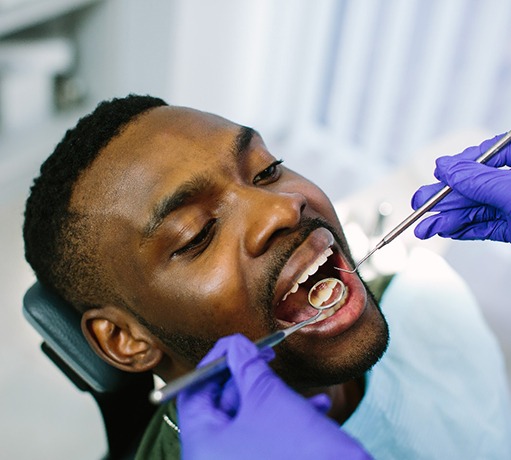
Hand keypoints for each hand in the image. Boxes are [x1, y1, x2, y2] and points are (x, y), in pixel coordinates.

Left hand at [177, 334, 371, 459]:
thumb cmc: (299, 452)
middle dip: (248, 377)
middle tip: (265, 356)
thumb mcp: (268, 398)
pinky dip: (287, 417)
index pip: (193, 392)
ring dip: (275, 396)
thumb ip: (246, 365)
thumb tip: (235, 345)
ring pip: (248, 417)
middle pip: (221, 403)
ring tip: (298, 387)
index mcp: (203, 445)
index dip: (214, 363)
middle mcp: (214, 458)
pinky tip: (316, 406)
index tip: (235, 345)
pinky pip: (265, 434)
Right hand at [412, 134, 510, 241]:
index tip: (439, 172)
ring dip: (449, 219)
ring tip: (425, 227)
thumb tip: (448, 167)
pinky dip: (465, 230)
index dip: (462, 162)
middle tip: (420, 204)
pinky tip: (447, 230)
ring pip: (478, 209)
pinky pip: (486, 227)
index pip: (491, 152)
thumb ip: (480, 180)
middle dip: (446, 198)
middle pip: (478, 185)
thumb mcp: (510, 191)